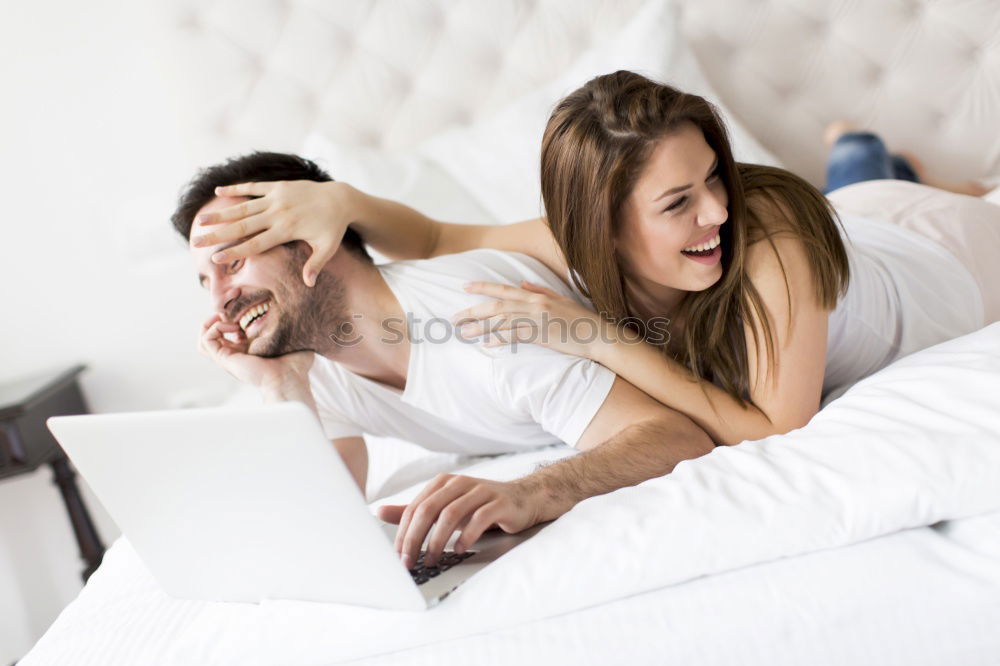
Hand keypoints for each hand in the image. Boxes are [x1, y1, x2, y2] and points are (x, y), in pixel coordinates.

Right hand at [190, 180, 355, 286]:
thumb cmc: (333, 227)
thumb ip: (316, 264)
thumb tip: (308, 284)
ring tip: (201, 220)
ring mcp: (276, 197)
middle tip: (197, 241)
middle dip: (218, 234)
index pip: (255, 243)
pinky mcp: (278, 186)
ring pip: (243, 207)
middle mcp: (277, 213)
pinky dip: (236, 188)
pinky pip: (253, 187)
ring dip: (221, 213)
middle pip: (242, 226)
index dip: (235, 251)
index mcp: (286, 230)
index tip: (217, 258)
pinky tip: (218, 190)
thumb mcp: (327, 247)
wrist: (339, 198)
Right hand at [198, 312, 312, 387]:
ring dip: (213, 322)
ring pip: (205, 337)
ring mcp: (229, 356)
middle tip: (233, 305)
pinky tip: (233, 326)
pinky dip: (215, 328)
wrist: (290, 378)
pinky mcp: (224, 359)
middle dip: (220, 313)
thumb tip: (300, 310)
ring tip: (229, 317)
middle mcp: (237, 352)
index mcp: (250, 348)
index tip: (245, 301)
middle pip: (215, 331)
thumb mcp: (293, 337)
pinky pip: (206, 340)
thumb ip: (292, 325)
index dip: (234, 312)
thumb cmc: (296, 363)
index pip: (232, 328)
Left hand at [377, 474, 541, 568]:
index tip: (397, 556)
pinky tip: (459, 550)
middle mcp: (459, 483)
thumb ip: (415, 511)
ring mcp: (480, 491)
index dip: (403, 532)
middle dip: (415, 538)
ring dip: (437, 541)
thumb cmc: (480, 506)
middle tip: (409, 561)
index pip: (415, 508)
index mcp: (442, 483)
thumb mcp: (445, 507)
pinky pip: (479, 518)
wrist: (523, 499)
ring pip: (451, 514)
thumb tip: (379, 512)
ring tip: (432, 560)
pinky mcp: (499, 502)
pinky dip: (466, 536)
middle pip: (429, 509)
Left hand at [452, 280, 619, 358]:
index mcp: (537, 296)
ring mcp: (539, 319)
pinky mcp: (544, 335)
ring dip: (480, 327)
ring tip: (463, 333)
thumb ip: (540, 290)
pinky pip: (517, 336)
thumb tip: (522, 283)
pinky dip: (500, 339)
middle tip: (453, 318)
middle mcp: (535, 304)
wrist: (600, 336)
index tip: (464, 287)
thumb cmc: (581, 320)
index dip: (483, 287)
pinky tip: (486, 344)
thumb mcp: (560, 300)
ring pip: (502, 320)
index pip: (504, 289)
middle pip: (497, 305)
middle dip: (473, 311)